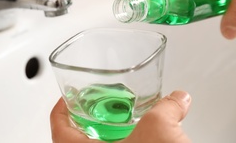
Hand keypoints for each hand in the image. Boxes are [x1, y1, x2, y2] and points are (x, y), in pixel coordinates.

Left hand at [50, 90, 191, 142]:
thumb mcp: (159, 130)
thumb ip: (166, 108)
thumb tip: (177, 99)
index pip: (58, 125)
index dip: (62, 106)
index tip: (70, 96)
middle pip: (75, 139)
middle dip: (88, 121)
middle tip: (97, 108)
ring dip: (106, 138)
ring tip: (120, 125)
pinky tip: (137, 142)